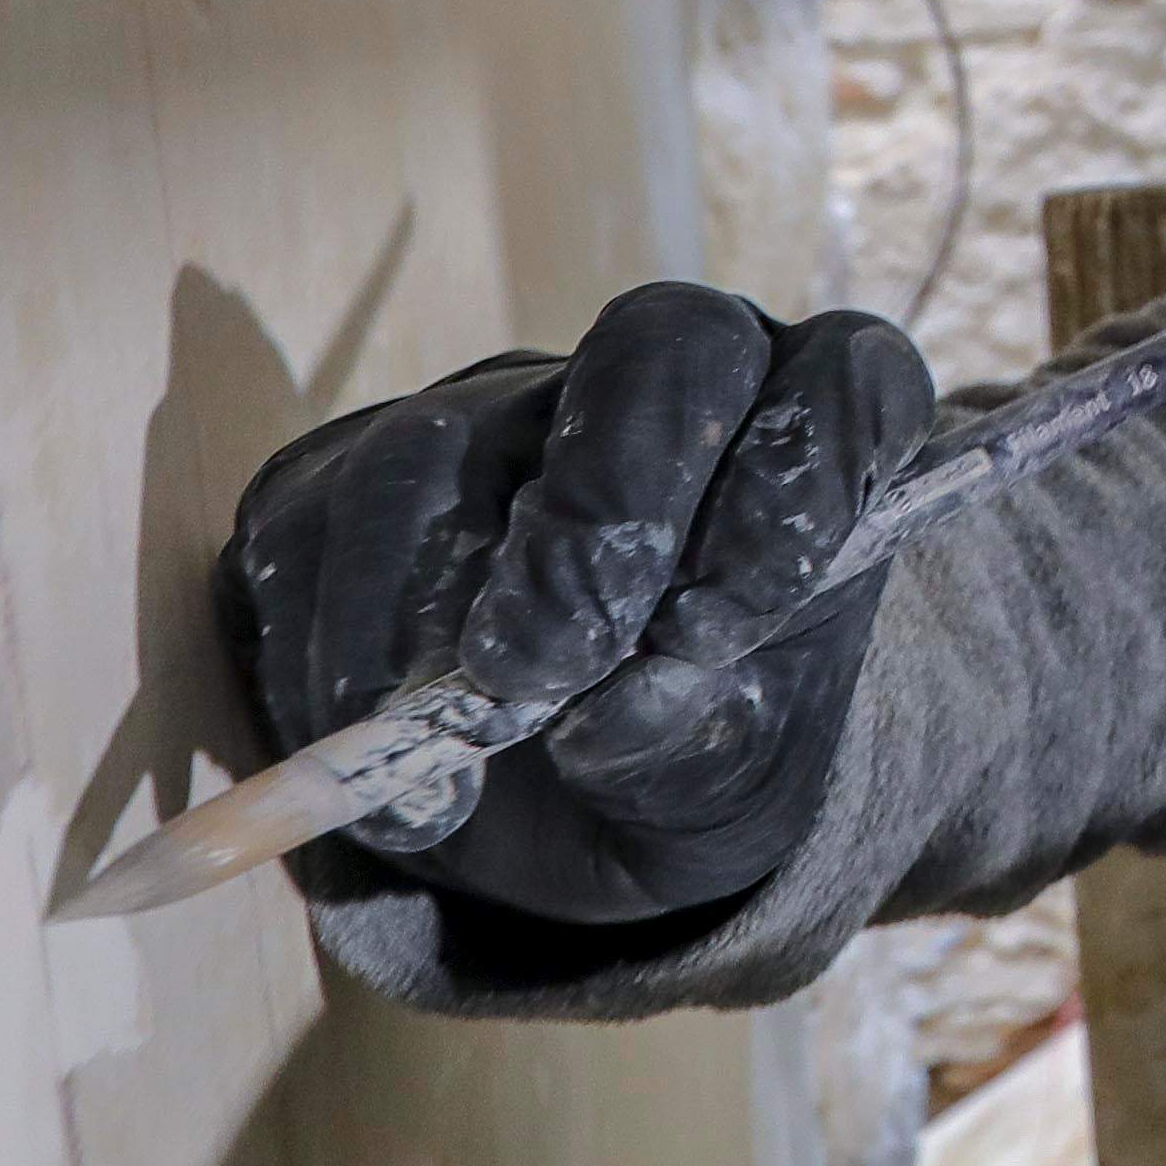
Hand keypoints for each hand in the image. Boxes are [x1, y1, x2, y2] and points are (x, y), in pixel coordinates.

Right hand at [215, 284, 936, 928]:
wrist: (558, 820)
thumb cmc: (686, 771)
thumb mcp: (725, 793)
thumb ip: (696, 746)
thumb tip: (610, 717)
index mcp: (807, 436)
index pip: (849, 379)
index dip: (796, 482)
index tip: (719, 633)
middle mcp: (660, 383)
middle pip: (658, 345)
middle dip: (603, 503)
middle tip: (550, 668)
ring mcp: (497, 409)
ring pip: (447, 442)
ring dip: (431, 613)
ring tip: (449, 767)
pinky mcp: (347, 468)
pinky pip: (316, 519)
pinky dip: (333, 649)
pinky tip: (367, 741)